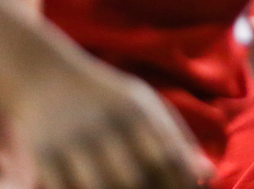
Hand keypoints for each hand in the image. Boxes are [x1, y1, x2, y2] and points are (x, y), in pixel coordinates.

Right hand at [18, 45, 210, 188]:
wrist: (45, 76)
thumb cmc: (106, 98)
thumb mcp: (143, 106)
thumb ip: (175, 139)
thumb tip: (208, 175)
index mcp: (135, 109)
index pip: (166, 156)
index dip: (179, 182)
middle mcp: (107, 122)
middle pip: (135, 178)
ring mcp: (74, 139)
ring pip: (101, 188)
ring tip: (122, 187)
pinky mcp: (46, 154)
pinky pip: (69, 188)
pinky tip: (94, 186)